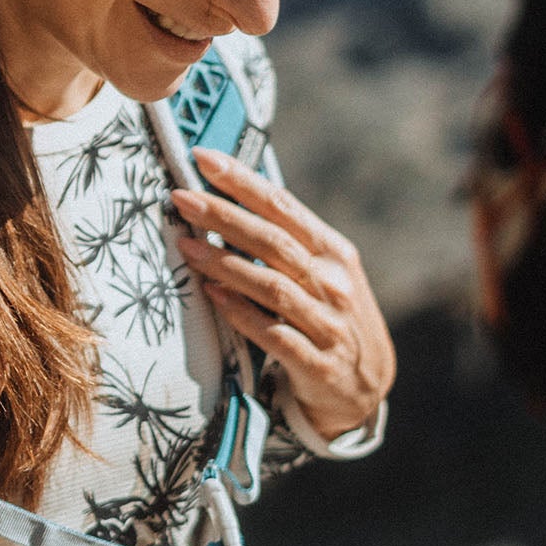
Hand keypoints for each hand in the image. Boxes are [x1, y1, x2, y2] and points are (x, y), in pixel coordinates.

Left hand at [170, 148, 394, 441]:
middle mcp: (334, 284)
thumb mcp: (324, 273)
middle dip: (224, 216)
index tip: (202, 158)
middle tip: (180, 197)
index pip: (284, 206)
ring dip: (225, 264)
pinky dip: (241, 313)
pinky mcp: (316, 364)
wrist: (365, 387)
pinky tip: (212, 296)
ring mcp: (327, 325)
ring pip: (272, 286)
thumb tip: (231, 198)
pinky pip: (273, 334)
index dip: (242, 181)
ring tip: (185, 246)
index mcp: (334, 253)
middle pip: (273, 241)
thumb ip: (287, 242)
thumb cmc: (331, 316)